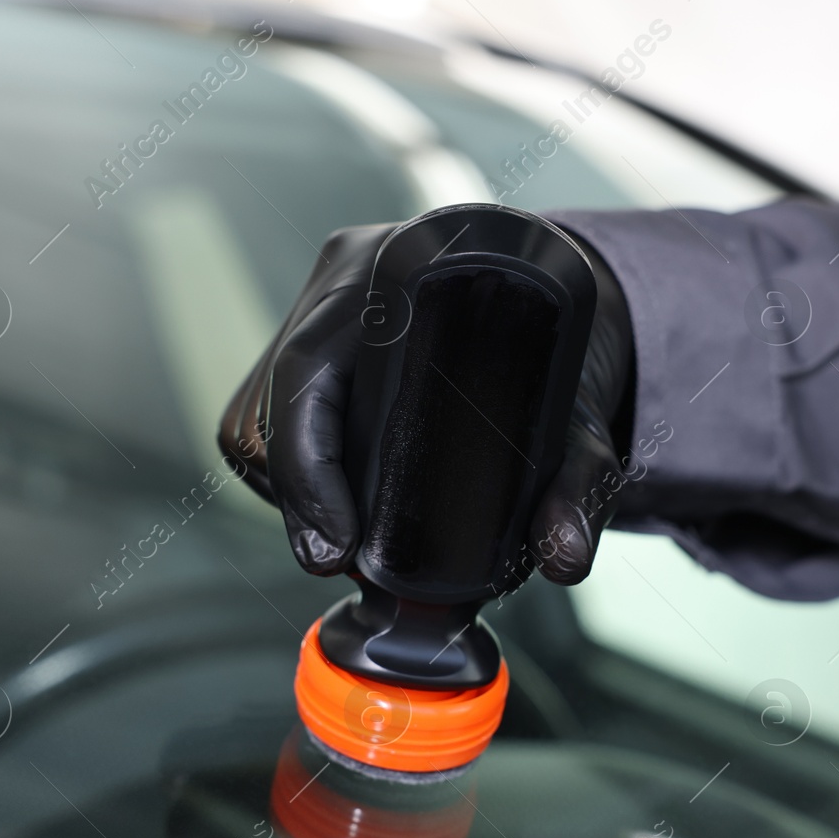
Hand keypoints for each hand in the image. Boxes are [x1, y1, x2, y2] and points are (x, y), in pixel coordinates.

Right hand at [217, 214, 634, 585]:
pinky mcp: (304, 347)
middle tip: (346, 562)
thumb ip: (580, 488)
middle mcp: (344, 283)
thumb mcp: (579, 424)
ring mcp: (314, 312)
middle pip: (275, 403)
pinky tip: (332, 507)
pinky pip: (262, 420)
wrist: (553, 317)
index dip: (307, 467)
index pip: (309, 368)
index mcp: (398, 275)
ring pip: (258, 418)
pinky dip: (289, 475)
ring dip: (290, 491)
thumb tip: (563, 558)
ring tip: (346, 540)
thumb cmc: (559, 361)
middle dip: (301, 497)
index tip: (336, 546)